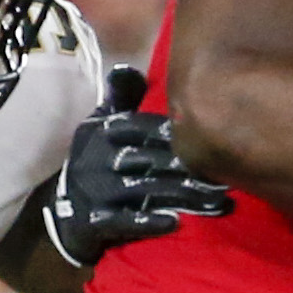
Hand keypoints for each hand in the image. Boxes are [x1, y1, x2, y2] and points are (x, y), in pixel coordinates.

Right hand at [39, 63, 234, 268]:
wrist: (64, 213)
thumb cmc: (94, 164)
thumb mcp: (99, 127)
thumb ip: (119, 100)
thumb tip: (128, 69)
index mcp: (101, 133)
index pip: (141, 128)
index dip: (175, 133)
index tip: (210, 134)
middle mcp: (96, 159)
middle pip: (150, 160)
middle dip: (189, 168)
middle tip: (227, 176)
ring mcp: (94, 191)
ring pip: (145, 190)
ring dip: (182, 197)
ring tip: (215, 202)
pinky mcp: (94, 221)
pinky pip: (125, 221)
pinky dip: (149, 221)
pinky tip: (175, 223)